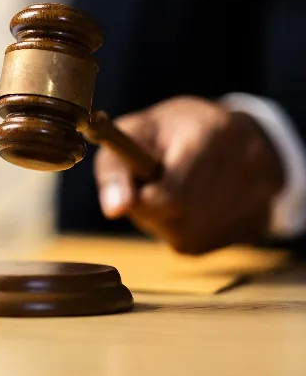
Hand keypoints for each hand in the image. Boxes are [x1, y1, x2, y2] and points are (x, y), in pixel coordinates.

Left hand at [94, 96, 284, 254]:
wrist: (225, 133)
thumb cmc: (167, 133)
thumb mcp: (133, 135)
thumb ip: (115, 170)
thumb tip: (115, 210)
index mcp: (214, 131)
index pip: (173, 194)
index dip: (146, 199)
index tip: (140, 188)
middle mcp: (248, 160)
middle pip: (182, 217)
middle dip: (156, 209)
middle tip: (154, 186)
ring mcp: (260, 192)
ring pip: (192, 235)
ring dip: (169, 221)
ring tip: (173, 191)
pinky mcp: (261, 219)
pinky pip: (206, 244)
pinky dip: (188, 231)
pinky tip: (193, 205)